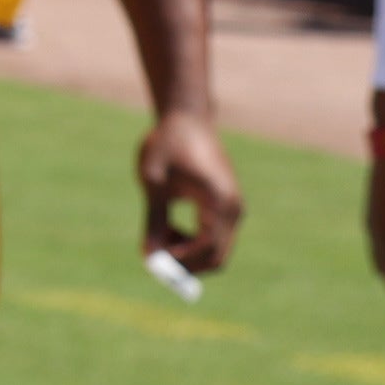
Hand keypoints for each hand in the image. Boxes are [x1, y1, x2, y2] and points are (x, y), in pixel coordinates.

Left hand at [137, 107, 240, 274]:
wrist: (186, 120)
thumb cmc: (167, 146)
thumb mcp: (154, 183)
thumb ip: (153, 220)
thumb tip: (150, 256)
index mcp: (219, 201)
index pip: (207, 248)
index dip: (180, 261)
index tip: (152, 259)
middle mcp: (234, 209)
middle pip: (217, 257)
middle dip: (185, 264)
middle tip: (153, 255)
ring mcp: (234, 210)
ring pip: (215, 250)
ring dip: (186, 252)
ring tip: (158, 230)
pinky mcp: (227, 208)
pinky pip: (214, 238)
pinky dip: (192, 241)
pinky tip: (169, 224)